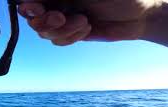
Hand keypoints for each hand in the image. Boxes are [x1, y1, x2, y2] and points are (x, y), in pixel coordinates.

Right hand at [18, 0, 161, 45]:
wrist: (139, 16)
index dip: (28, 6)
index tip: (36, 8)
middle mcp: (56, 2)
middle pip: (32, 18)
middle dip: (46, 21)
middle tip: (62, 18)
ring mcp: (62, 18)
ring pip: (44, 32)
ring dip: (63, 31)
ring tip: (84, 22)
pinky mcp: (71, 33)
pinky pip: (58, 41)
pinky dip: (70, 38)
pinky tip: (87, 29)